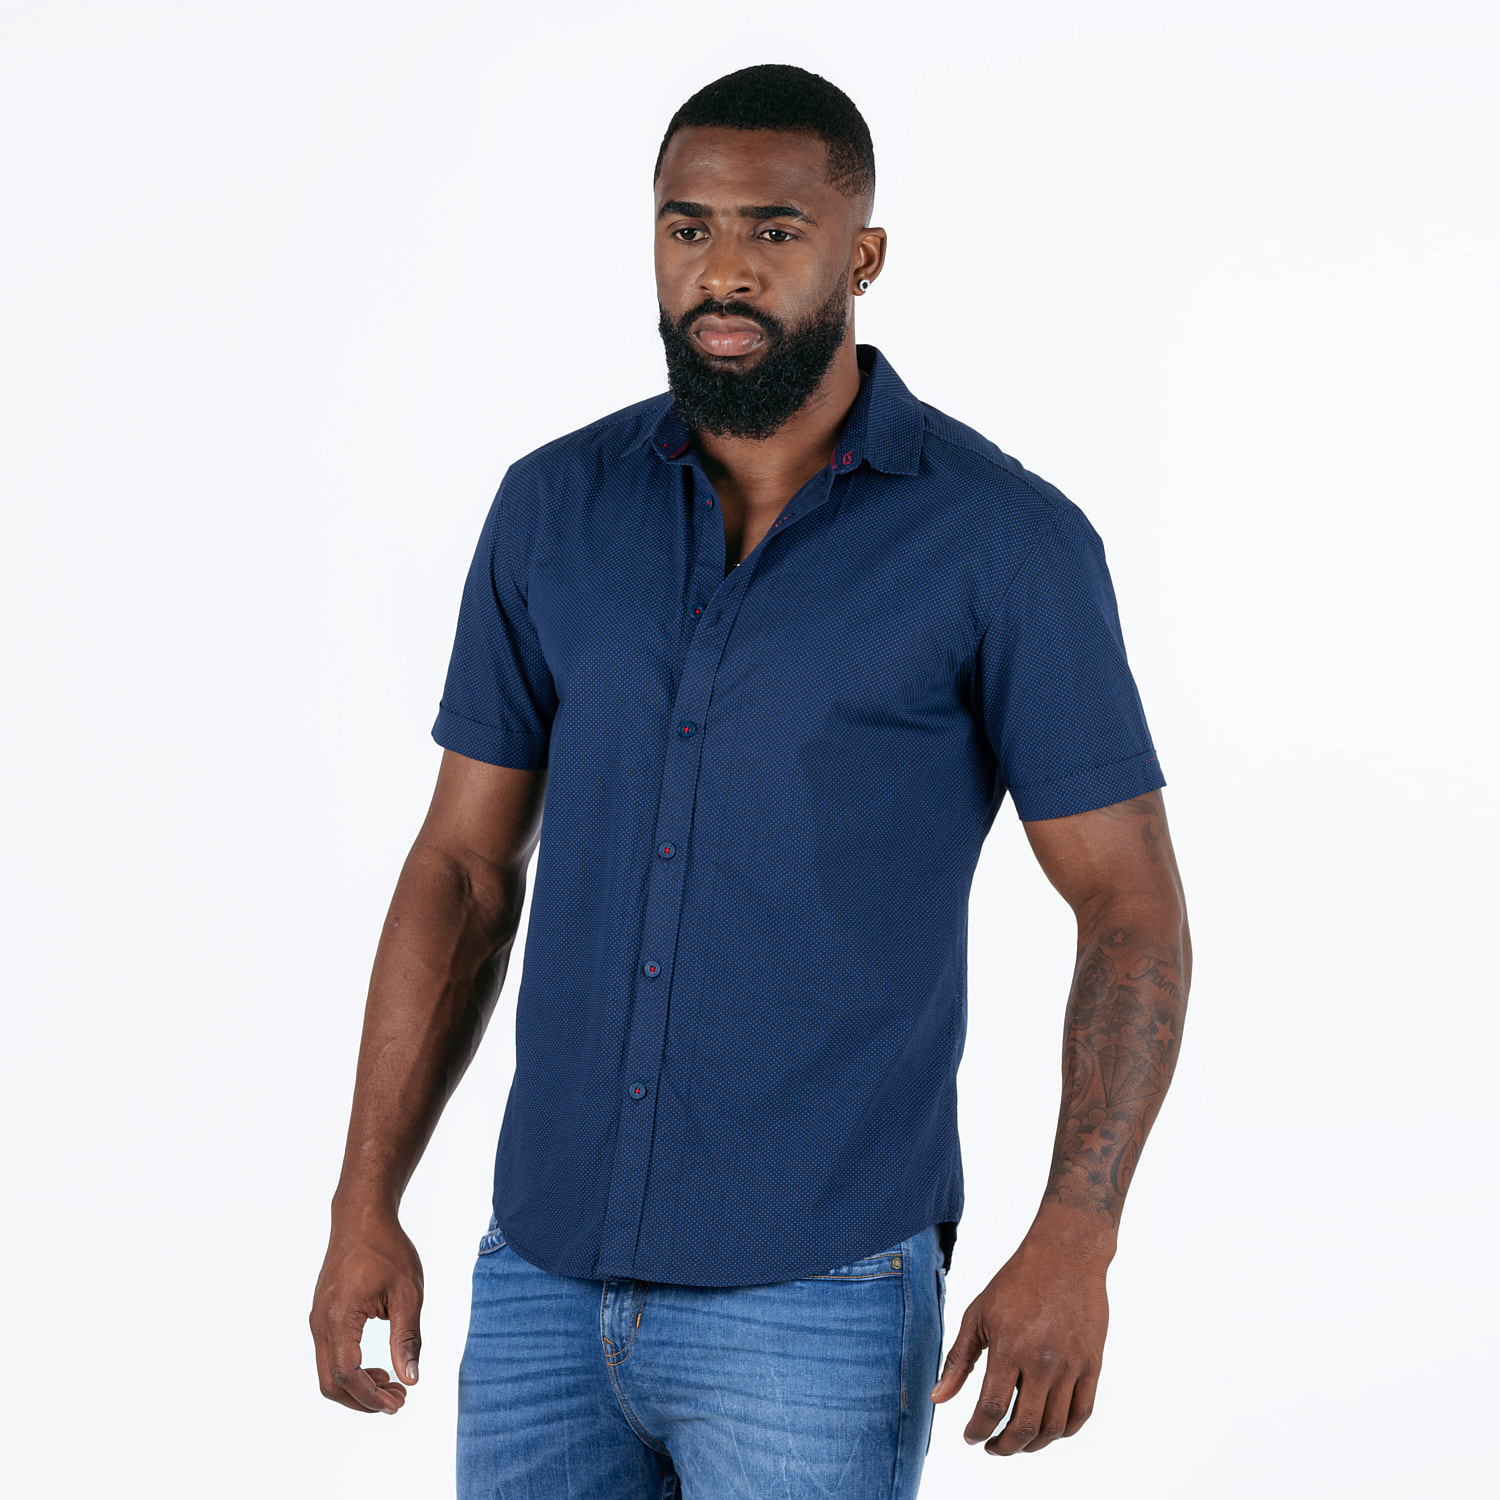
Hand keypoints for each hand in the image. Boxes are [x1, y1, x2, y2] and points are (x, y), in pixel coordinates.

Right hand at [310, 1213, 424, 1413]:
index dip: (371, 1397)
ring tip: (392, 1385)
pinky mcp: (321, 1315)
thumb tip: (411, 1378)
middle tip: (398, 1400)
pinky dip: (350, 1370)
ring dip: (357, 1387)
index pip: (347, 1374)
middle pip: (330, 1383)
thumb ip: (407, 1337)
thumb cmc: (387, 1249)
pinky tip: (377, 1369)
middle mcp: (320, 1322)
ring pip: (327, 1372)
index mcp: (339, 1317)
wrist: (361, 1217)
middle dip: (363, 1400)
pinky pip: (329, 1355)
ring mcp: (317, 1319)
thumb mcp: (408, 1292)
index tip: (399, 1402)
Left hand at [929, 1237, 1108, 1453]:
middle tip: (992, 1447)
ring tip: (1017, 1441)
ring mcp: (1071, 1366)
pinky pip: (1082, 1414)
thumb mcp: (978, 1315)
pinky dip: (1064, 1431)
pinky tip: (1048, 1429)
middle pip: (1024, 1427)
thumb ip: (958, 1360)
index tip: (971, 1437)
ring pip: (1054, 1427)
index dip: (977, 1431)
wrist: (1065, 1255)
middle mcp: (1042, 1362)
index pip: (990, 1408)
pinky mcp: (1093, 1364)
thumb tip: (937, 1398)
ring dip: (1033, 1444)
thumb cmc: (1016, 1282)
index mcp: (1009, 1348)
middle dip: (1004, 1447)